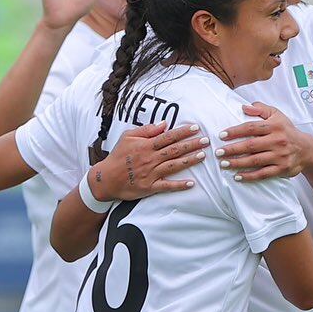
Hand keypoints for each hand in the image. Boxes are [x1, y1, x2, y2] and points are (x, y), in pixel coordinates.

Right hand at [89, 122, 208, 200]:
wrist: (106, 178)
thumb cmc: (118, 156)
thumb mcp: (128, 137)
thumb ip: (146, 130)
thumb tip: (164, 124)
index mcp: (146, 145)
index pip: (168, 136)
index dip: (183, 132)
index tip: (196, 128)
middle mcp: (150, 158)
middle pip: (174, 150)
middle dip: (191, 145)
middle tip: (206, 141)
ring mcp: (151, 173)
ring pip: (173, 166)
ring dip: (189, 161)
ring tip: (203, 156)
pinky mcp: (150, 187)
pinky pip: (167, 186)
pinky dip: (179, 185)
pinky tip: (191, 183)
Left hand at [218, 103, 312, 181]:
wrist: (307, 149)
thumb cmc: (287, 131)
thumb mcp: (277, 115)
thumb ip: (261, 109)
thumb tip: (244, 107)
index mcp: (274, 126)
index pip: (251, 127)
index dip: (235, 131)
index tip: (221, 135)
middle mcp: (277, 141)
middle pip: (251, 145)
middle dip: (233, 149)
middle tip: (218, 152)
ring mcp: (280, 156)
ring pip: (255, 160)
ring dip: (238, 163)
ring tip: (224, 164)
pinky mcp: (281, 169)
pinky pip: (263, 174)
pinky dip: (249, 176)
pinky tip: (237, 176)